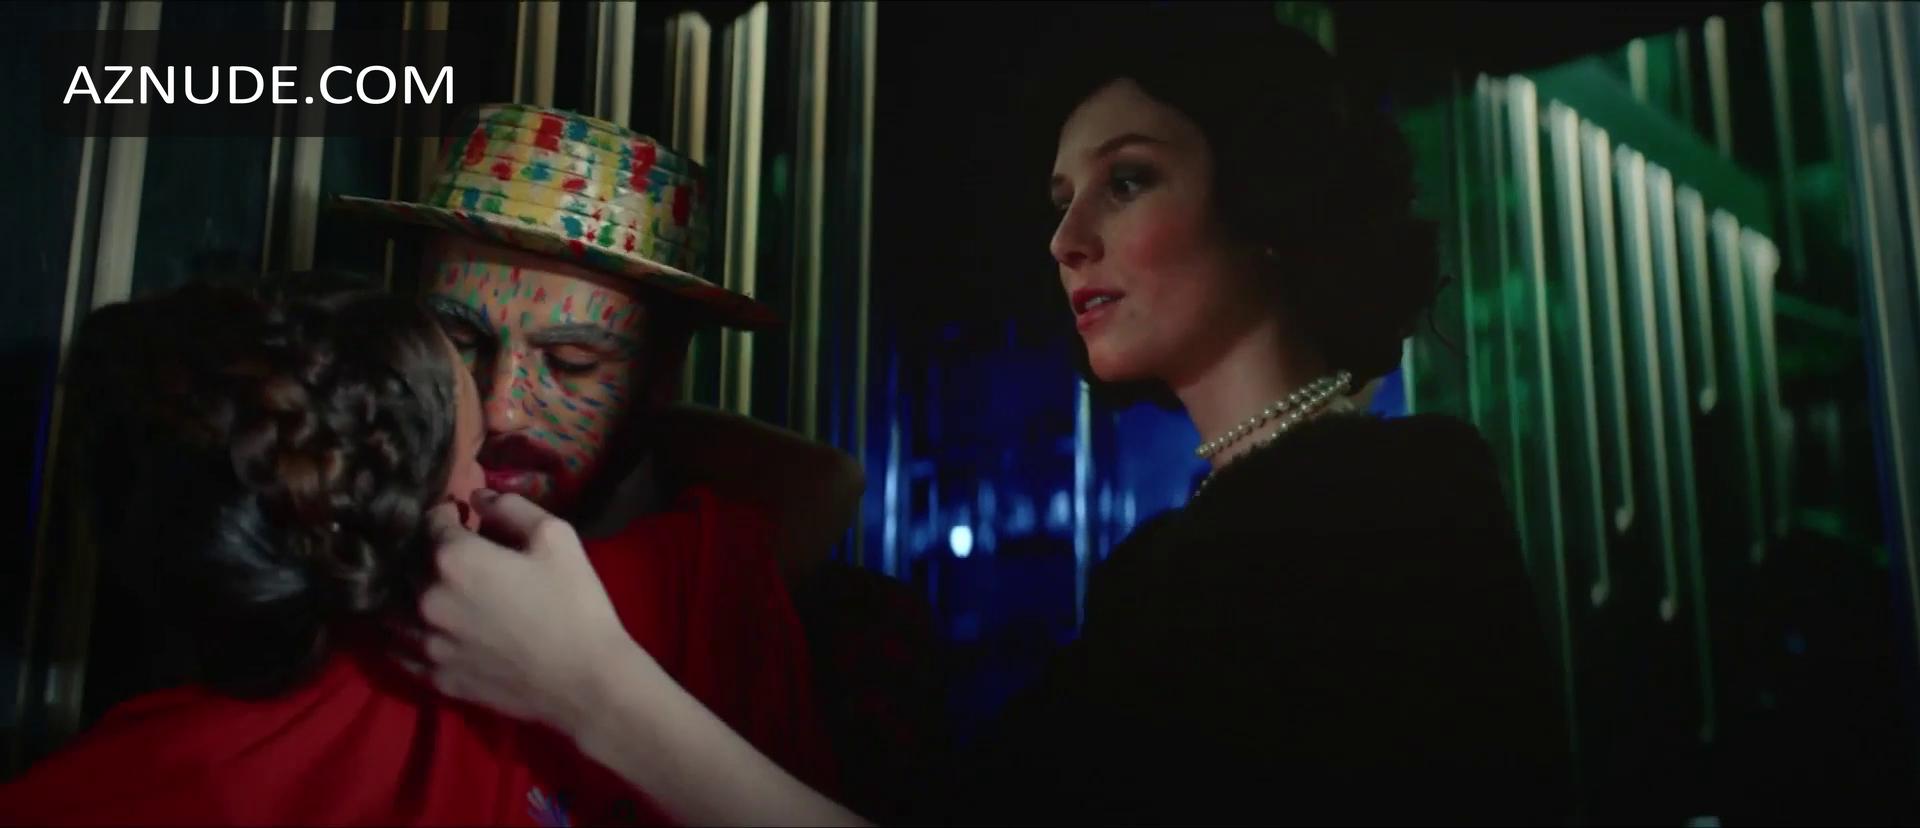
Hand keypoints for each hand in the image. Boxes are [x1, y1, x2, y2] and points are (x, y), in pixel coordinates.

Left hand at [402, 489, 645, 734]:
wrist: (584, 681)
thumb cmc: (575, 604)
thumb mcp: (556, 538)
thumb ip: (512, 508)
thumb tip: (478, 497)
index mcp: (454, 560)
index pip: (429, 522)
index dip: (446, 514)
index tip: (461, 516)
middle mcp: (428, 599)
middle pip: (407, 565)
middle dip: (427, 554)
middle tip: (454, 555)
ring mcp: (427, 644)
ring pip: (392, 612)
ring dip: (406, 596)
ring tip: (429, 592)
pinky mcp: (435, 678)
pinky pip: (399, 654)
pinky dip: (403, 638)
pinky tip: (420, 630)